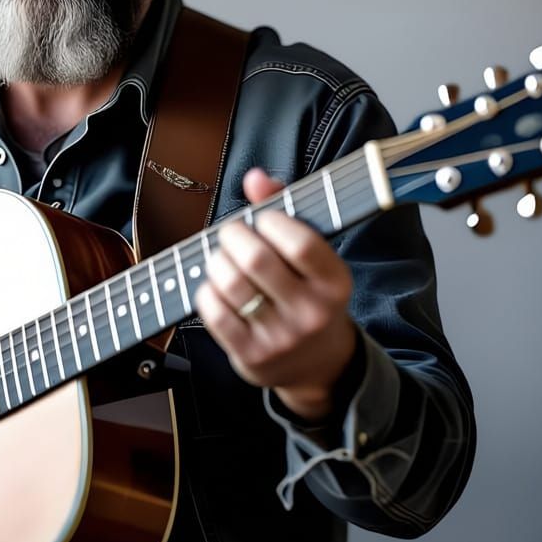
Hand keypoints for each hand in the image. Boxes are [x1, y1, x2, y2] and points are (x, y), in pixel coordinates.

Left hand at [194, 168, 356, 420]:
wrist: (317, 365)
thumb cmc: (308, 294)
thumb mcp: (313, 257)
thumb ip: (286, 209)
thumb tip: (256, 177)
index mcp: (335, 283)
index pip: (300, 243)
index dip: (271, 220)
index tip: (262, 219)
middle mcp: (311, 313)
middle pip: (256, 259)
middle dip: (233, 235)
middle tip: (232, 233)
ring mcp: (281, 337)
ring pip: (230, 284)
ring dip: (216, 261)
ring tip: (222, 259)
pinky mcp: (251, 355)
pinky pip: (214, 311)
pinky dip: (206, 290)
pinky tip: (216, 286)